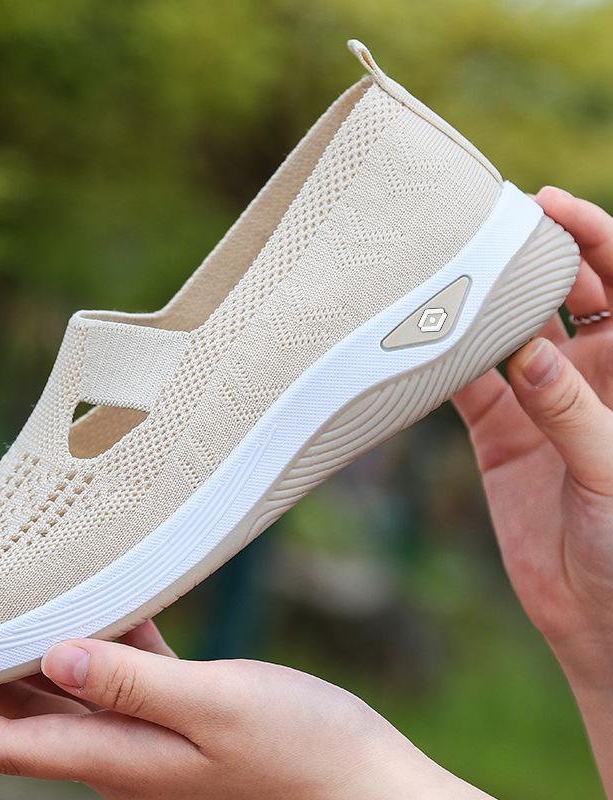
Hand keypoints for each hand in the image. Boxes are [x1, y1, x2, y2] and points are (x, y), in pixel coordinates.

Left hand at [0, 621, 489, 798]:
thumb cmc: (301, 750)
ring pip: (69, 691)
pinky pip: (122, 672)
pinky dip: (99, 640)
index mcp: (122, 757)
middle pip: (28, 718)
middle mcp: (127, 749)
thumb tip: (53, 659)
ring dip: (27, 660)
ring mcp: (155, 732)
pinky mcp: (185, 710)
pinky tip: (100, 603)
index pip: (10, 741)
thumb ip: (134, 686)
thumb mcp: (218, 708)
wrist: (361, 782)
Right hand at [454, 187, 612, 792]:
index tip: (548, 206)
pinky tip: (421, 341)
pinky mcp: (499, 433)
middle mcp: (594, 375)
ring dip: (481, 306)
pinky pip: (469, 385)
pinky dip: (446, 363)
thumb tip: (525, 350)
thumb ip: (574, 408)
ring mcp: (542, 401)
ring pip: (509, 333)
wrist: (599, 620)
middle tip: (484, 229)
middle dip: (531, 257)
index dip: (594, 236)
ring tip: (443, 271)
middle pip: (564, 293)